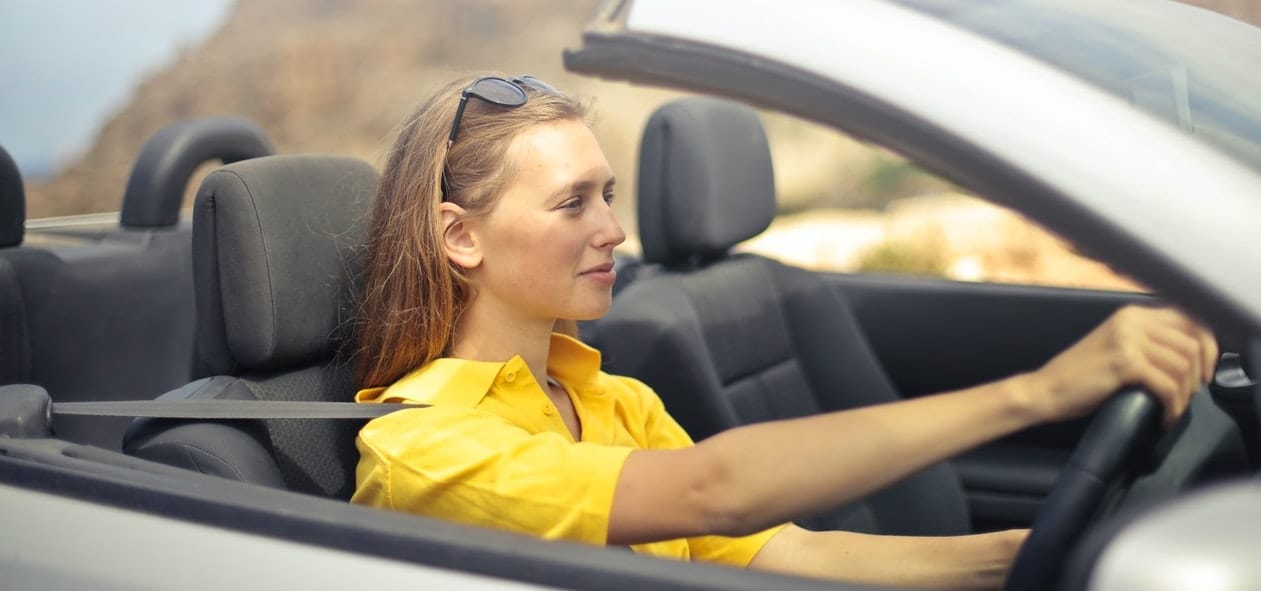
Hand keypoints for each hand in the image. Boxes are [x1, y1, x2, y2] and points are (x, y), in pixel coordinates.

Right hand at [1025, 305, 1217, 426]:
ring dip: (1184, 394)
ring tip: (1172, 409)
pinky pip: (1167, 385)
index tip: (1205, 372)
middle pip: (1192, 343)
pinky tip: (1164, 417)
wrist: (1046, 390)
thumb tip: (1190, 358)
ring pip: (1182, 366)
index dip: (1208, 347)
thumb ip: (1148, 343)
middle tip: (1188, 396)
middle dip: (1198, 375)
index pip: (1190, 320)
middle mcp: (1132, 320)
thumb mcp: (1117, 348)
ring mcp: (1127, 340)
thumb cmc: (1079, 377)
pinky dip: (1172, 406)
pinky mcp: (1124, 363)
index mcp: (1132, 314)